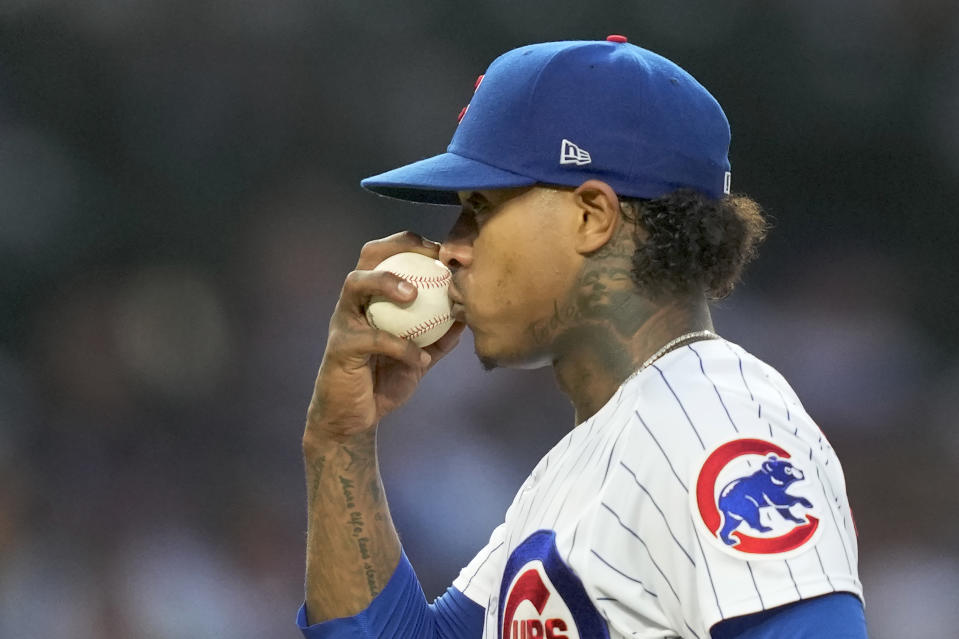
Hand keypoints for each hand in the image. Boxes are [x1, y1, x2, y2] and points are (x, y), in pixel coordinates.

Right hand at [305, 231, 465, 439]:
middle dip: (397, 248)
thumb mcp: (420, 355)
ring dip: (385, 282)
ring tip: (413, 294)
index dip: (412, 244)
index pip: (387, 255)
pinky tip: (421, 360)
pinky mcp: (339, 347)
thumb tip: (470, 316)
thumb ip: (441, 335)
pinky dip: (401, 347)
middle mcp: (354, 303)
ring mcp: (343, 322)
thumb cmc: (384, 379)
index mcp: (373, 298)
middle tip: (429, 259)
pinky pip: (371, 338)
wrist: (355, 418)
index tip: (442, 251)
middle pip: (367, 257)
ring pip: (355, 284)